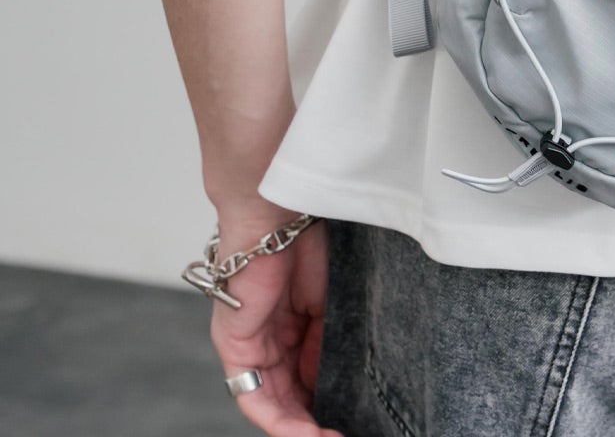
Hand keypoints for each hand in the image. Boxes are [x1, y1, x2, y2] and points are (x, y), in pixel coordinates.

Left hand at [209, 201, 342, 435]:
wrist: (280, 217)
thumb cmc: (311, 245)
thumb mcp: (333, 303)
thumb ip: (332, 341)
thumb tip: (347, 382)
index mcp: (296, 330)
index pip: (312, 380)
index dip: (335, 404)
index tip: (361, 421)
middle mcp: (272, 345)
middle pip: (293, 399)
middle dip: (319, 423)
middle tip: (348, 434)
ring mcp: (252, 349)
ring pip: (274, 406)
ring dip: (301, 430)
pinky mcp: (236, 350)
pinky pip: (254, 398)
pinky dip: (280, 421)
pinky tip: (306, 433)